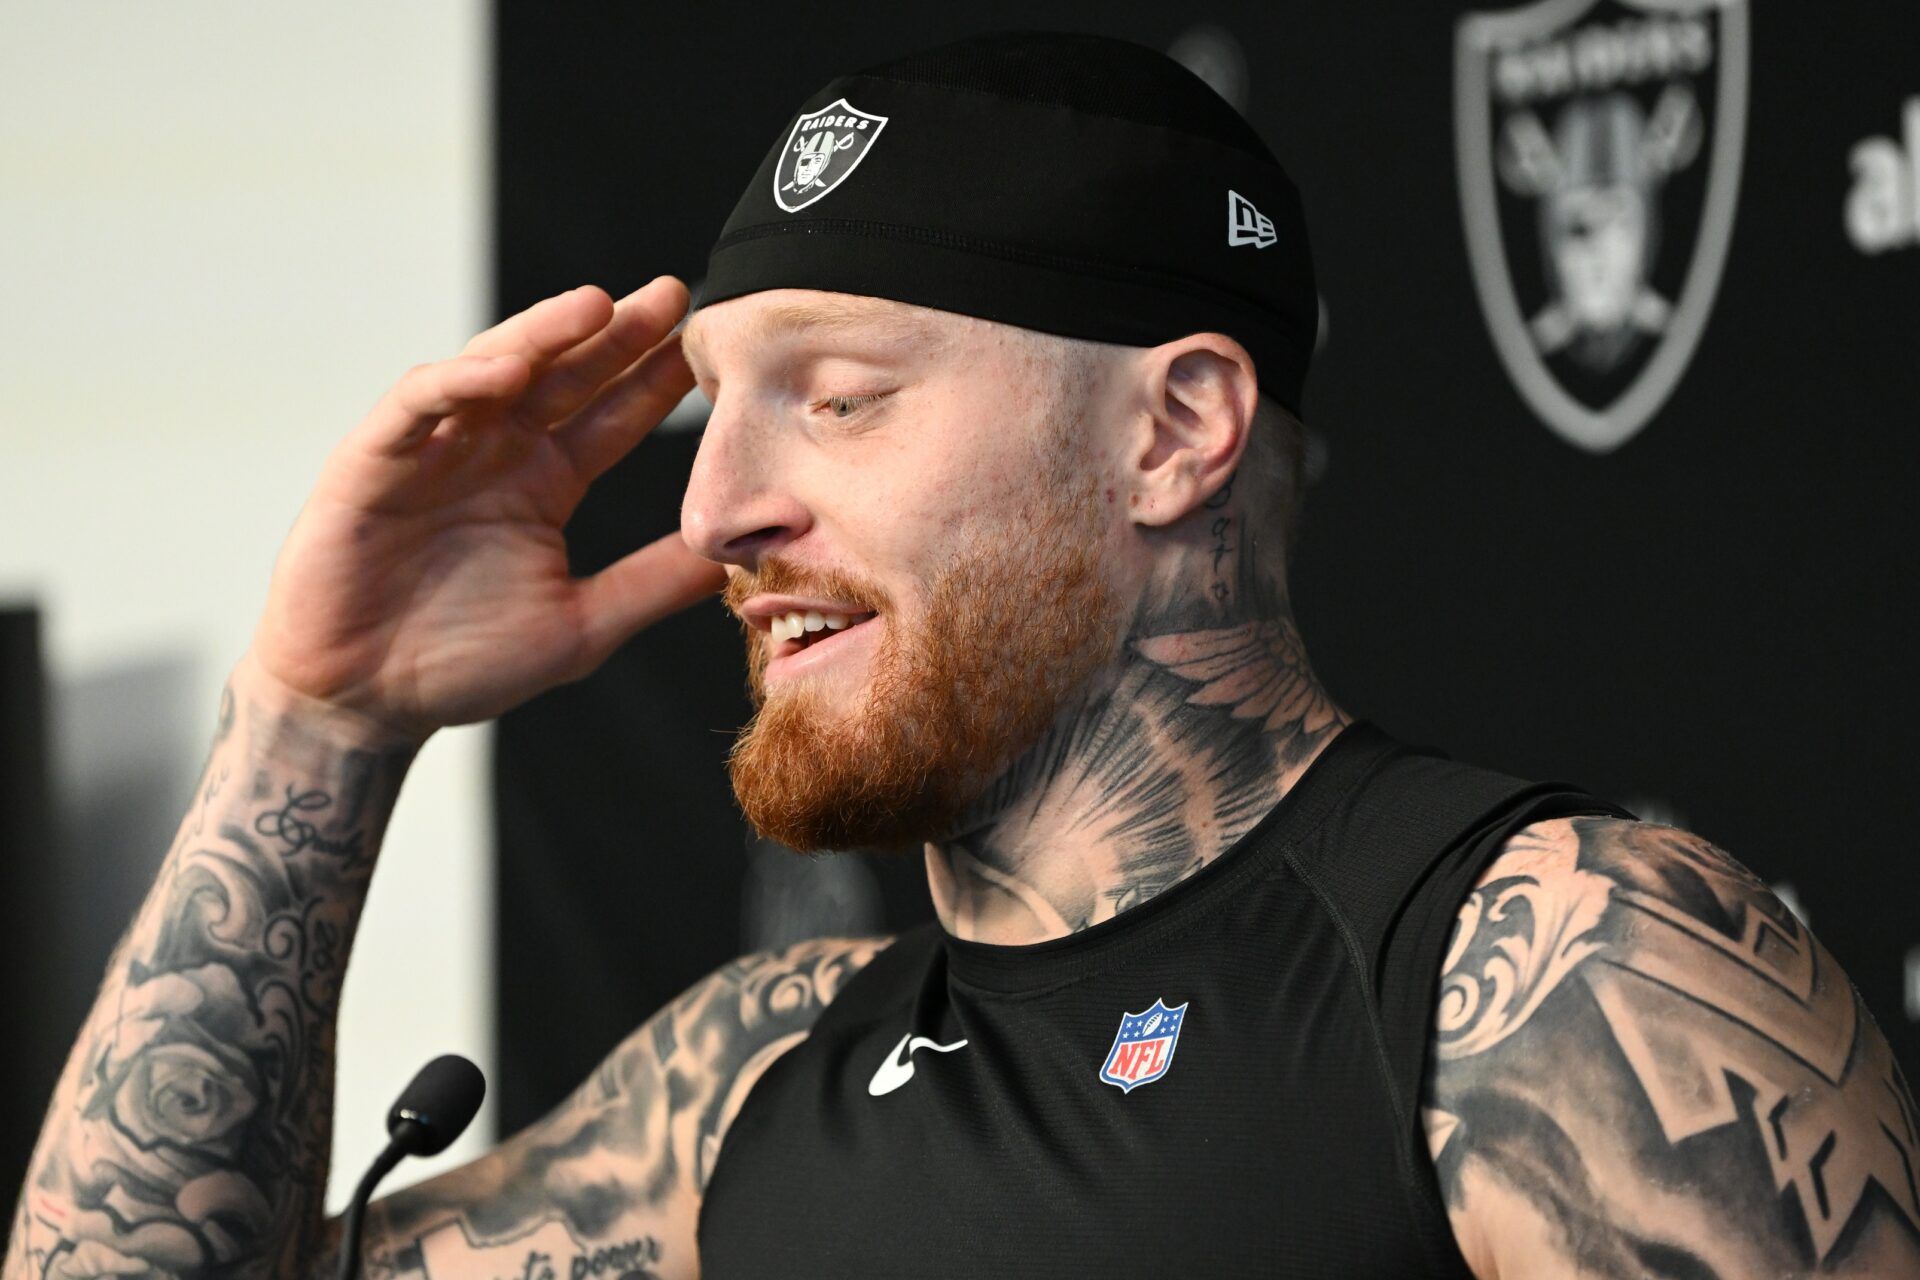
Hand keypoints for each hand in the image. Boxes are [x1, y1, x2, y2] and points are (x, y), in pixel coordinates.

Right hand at [244, 278, 723, 744]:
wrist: (365, 702)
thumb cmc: (465, 666)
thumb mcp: (582, 624)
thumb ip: (653, 584)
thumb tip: (737, 558)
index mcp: (546, 482)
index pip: (612, 415)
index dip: (656, 380)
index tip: (710, 350)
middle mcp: (495, 452)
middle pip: (564, 374)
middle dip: (614, 332)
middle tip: (672, 295)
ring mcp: (434, 449)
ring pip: (493, 368)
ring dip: (542, 334)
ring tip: (598, 305)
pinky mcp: (372, 460)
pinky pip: (417, 404)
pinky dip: (458, 381)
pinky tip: (505, 369)